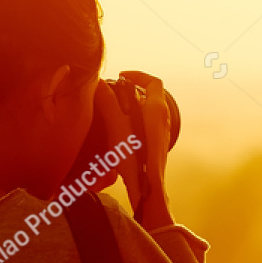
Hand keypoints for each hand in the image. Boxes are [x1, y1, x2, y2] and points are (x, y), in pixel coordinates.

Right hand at [95, 73, 172, 227]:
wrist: (148, 188)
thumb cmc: (135, 156)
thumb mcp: (117, 125)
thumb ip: (108, 102)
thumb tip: (98, 84)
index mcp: (157, 109)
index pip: (153, 81)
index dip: (138, 75)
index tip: (121, 77)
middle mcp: (163, 119)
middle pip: (150, 95)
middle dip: (131, 91)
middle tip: (114, 94)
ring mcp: (162, 132)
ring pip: (148, 111)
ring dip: (131, 107)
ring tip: (112, 112)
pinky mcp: (157, 145)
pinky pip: (146, 125)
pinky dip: (133, 121)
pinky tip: (118, 131)